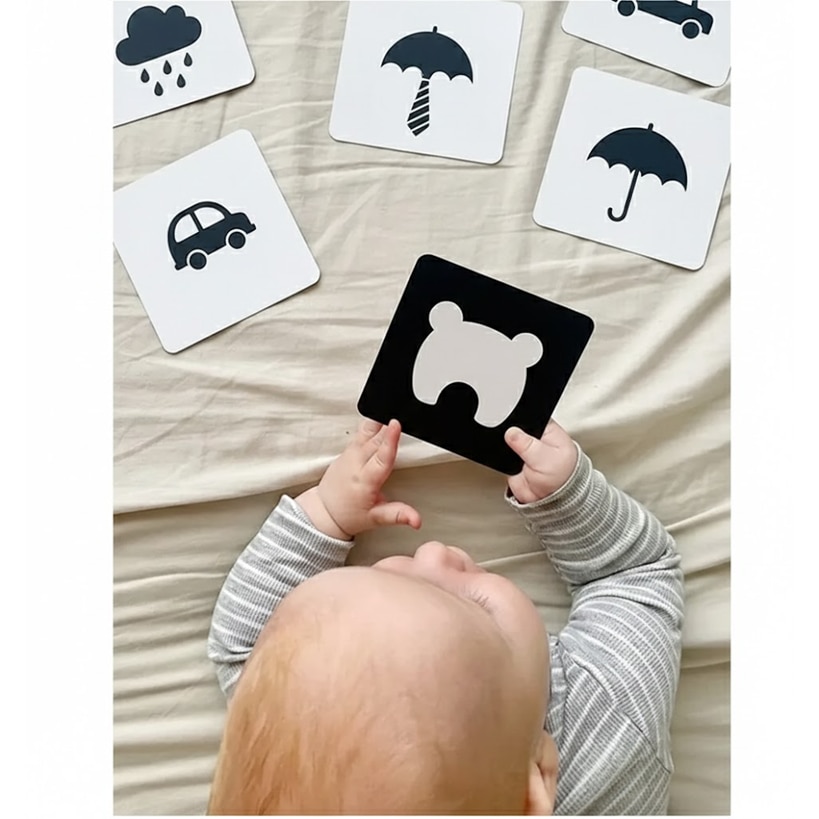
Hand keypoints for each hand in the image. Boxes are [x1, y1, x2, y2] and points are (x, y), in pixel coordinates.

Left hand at [296, 419, 421, 539]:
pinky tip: (379, 416)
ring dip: (379, 422)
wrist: (324, 511)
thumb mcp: (376, 519)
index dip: (390, 440)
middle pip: (375, 441)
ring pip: (366, 433)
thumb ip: (398, 515)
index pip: (380, 458)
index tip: (396, 425)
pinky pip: (361, 433)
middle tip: (403, 416)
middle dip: (388, 428)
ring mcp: (349, 455)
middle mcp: (355, 465)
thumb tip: (416, 520)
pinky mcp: (347, 451)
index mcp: (365, 482)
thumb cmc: (349, 515)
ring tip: (390, 410)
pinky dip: (371, 424)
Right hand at [504, 420, 578, 504]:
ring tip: (514, 456)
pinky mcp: (513, 461)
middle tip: (515, 444)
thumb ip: (527, 444)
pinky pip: (502, 455)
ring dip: (506, 447)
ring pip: (507, 441)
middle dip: (511, 434)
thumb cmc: (563, 478)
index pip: (530, 415)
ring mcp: (522, 450)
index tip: (512, 423)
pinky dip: (501, 458)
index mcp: (547, 430)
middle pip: (515, 427)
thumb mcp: (545, 457)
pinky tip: (508, 461)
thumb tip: (511, 432)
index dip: (520, 417)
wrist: (553, 502)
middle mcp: (534, 438)